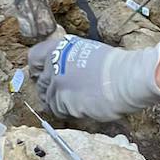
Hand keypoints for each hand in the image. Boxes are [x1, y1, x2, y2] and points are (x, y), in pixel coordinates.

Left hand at [28, 34, 159, 121]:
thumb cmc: (115, 66)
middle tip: (64, 95)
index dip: (37, 69)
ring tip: (77, 103)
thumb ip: (71, 61)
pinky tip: (82, 108)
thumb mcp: (88, 53)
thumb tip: (67, 73)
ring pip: (49, 99)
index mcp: (60, 48)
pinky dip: (68, 111)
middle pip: (40, 82)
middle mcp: (54, 64)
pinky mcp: (63, 101)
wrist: (126, 78)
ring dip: (60, 102)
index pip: (33, 57)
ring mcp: (56, 83)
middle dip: (50, 90)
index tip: (42, 75)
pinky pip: (59, 110)